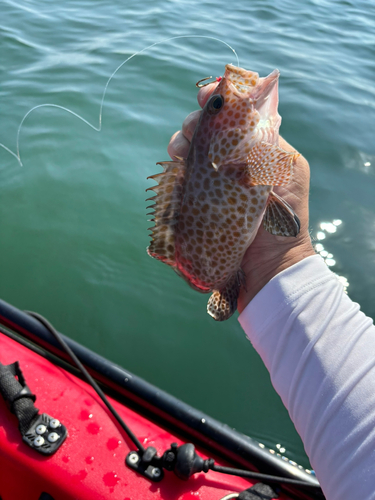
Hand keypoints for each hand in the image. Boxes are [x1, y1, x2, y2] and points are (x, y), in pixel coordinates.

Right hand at [168, 83, 314, 312]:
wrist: (269, 265)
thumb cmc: (285, 218)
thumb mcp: (285, 171)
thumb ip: (267, 140)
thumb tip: (243, 113)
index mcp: (258, 149)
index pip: (236, 115)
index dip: (220, 99)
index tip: (207, 97)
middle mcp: (233, 162)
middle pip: (208, 129)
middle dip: (196, 122)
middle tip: (193, 130)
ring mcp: (213, 181)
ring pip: (191, 149)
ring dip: (182, 142)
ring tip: (179, 151)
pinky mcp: (198, 200)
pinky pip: (181, 175)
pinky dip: (176, 166)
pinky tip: (176, 164)